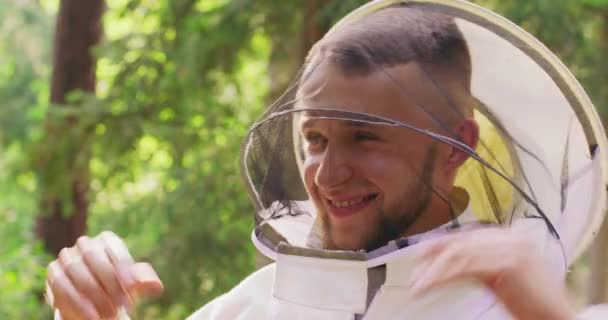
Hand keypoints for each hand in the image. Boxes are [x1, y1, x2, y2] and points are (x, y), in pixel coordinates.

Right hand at [45, 231, 163, 319]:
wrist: (93, 299)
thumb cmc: (118, 287)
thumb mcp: (133, 285)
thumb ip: (145, 282)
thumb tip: (156, 287)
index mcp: (108, 240)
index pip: (116, 252)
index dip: (125, 270)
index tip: (133, 288)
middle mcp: (85, 243)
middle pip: (95, 259)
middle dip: (109, 284)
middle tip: (121, 306)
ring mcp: (67, 256)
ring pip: (77, 273)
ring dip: (94, 296)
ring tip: (109, 315)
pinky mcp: (54, 272)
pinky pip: (62, 286)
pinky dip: (78, 303)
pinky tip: (92, 317)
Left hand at [410, 227, 575, 319]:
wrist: (560, 317)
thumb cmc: (532, 302)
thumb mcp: (499, 276)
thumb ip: (478, 264)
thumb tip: (447, 263)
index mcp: (509, 236)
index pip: (466, 236)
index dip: (440, 245)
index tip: (420, 256)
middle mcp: (510, 236)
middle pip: (460, 243)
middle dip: (433, 257)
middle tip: (415, 273)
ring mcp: (511, 247)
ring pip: (458, 255)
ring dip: (433, 271)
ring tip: (417, 285)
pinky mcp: (509, 263)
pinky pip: (465, 268)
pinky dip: (442, 277)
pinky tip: (429, 286)